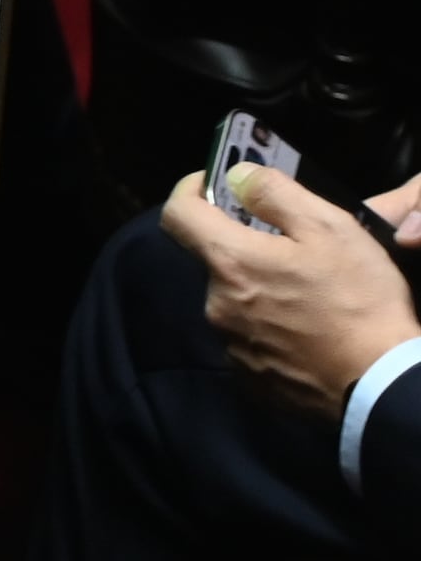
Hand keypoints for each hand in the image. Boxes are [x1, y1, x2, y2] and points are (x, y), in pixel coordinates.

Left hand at [158, 161, 420, 421]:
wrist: (381, 384)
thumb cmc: (360, 301)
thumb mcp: (330, 229)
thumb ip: (275, 194)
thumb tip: (237, 176)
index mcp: (230, 262)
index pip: (178, 214)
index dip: (190, 190)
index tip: (212, 184)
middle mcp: (216, 304)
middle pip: (216, 260)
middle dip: (245, 247)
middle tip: (293, 250)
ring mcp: (230, 344)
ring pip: (235, 299)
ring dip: (260, 288)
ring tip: (310, 294)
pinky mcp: (249, 376)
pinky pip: (249, 336)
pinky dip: (270, 326)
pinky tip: (308, 329)